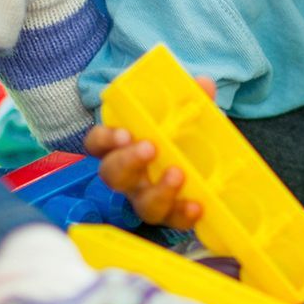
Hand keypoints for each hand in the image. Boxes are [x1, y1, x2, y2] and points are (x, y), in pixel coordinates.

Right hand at [83, 74, 218, 228]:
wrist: (206, 162)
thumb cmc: (181, 135)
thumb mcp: (184, 113)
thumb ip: (191, 98)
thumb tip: (203, 84)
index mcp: (125, 146)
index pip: (98, 143)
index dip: (105, 139)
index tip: (123, 133)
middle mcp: (130, 175)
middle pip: (112, 175)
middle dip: (127, 162)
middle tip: (149, 149)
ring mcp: (148, 197)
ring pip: (141, 204)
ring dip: (158, 192)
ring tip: (177, 174)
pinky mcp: (171, 214)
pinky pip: (172, 220)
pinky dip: (183, 213)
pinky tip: (197, 205)